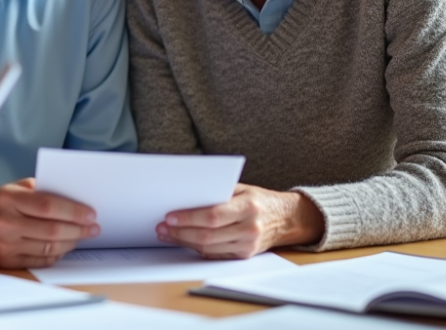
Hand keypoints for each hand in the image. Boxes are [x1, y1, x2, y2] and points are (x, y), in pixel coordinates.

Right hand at [0, 178, 98, 268]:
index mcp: (7, 199)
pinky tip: (65, 245)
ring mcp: (4, 245)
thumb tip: (75, 198)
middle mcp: (4, 223)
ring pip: (49, 247)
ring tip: (82, 235)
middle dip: (78, 229)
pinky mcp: (6, 261)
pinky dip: (57, 253)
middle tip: (93, 227)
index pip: (48, 206)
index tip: (90, 213)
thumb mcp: (15, 187)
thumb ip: (42, 190)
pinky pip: (41, 260)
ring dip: (71, 242)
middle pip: (52, 230)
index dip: (73, 211)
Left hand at [156, 184, 323, 258]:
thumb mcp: (241, 188)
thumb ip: (216, 192)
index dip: (189, 218)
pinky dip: (196, 248)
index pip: (213, 215)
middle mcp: (250, 228)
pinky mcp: (244, 255)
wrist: (285, 218)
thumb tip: (183, 195)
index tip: (169, 217)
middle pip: (208, 235)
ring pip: (208, 247)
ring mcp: (248, 245)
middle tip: (161, 227)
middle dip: (180, 232)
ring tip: (165, 234)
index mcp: (248, 207)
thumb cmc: (256, 199)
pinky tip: (182, 241)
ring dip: (183, 242)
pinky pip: (214, 254)